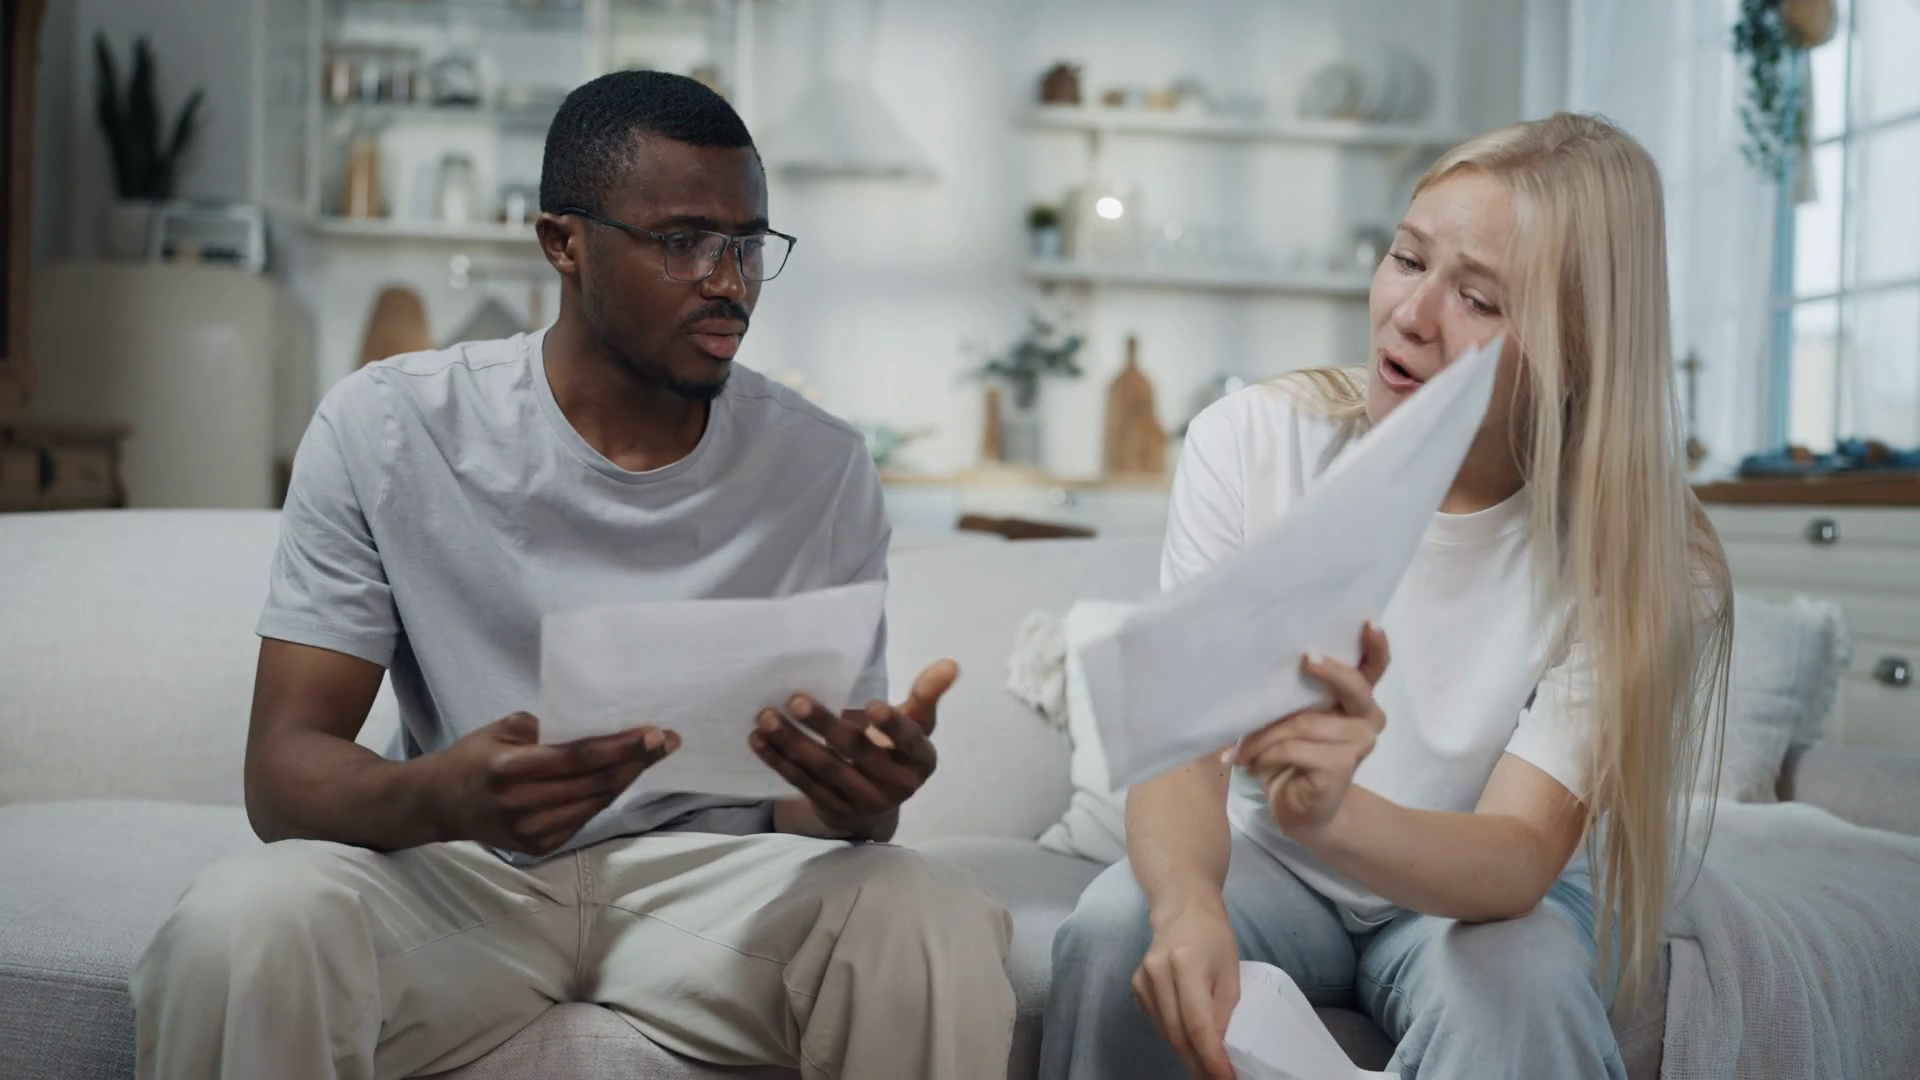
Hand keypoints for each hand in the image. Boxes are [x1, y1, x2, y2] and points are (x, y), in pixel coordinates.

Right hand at [426, 712, 677, 855]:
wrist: (438, 804)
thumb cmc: (473, 757)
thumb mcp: (503, 728)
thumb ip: (548, 727)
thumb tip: (599, 725)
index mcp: (510, 769)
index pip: (578, 758)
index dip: (620, 747)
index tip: (655, 733)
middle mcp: (522, 804)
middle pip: (595, 783)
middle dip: (637, 761)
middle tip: (668, 741)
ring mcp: (530, 832)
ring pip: (596, 804)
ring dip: (628, 779)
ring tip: (652, 756)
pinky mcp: (538, 847)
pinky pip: (585, 819)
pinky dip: (606, 797)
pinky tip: (622, 777)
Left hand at [748, 659, 954, 838]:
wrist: (876, 804)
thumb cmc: (894, 750)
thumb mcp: (915, 724)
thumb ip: (925, 695)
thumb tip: (950, 664)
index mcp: (920, 760)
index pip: (910, 742)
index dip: (893, 727)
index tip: (872, 705)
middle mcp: (896, 786)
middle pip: (859, 753)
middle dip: (826, 726)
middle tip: (796, 699)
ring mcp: (862, 801)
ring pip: (825, 769)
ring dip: (792, 743)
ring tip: (767, 716)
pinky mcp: (832, 809)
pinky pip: (803, 784)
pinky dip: (779, 761)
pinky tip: (759, 740)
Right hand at [1135, 899, 1241, 1079]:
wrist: (1182, 908)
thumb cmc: (1213, 936)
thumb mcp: (1230, 971)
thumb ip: (1224, 1010)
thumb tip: (1220, 1049)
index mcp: (1186, 964)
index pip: (1197, 1024)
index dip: (1211, 1057)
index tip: (1226, 1078)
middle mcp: (1158, 972)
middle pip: (1177, 1034)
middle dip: (1199, 1063)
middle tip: (1217, 1078)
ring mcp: (1142, 979)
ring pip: (1166, 1032)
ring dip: (1187, 1054)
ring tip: (1207, 1065)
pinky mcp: (1136, 985)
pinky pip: (1158, 1021)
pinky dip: (1174, 1035)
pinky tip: (1189, 1037)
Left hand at [1234, 622, 1389, 835]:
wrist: (1301, 810)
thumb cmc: (1293, 755)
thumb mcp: (1292, 717)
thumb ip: (1295, 693)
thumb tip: (1264, 663)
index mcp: (1357, 698)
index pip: (1374, 667)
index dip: (1376, 645)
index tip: (1369, 623)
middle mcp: (1367, 717)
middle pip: (1354, 686)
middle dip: (1327, 671)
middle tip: (1304, 659)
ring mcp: (1359, 744)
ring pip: (1305, 722)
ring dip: (1263, 734)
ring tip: (1240, 747)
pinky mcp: (1343, 767)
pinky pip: (1296, 748)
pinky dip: (1265, 753)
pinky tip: (1248, 763)